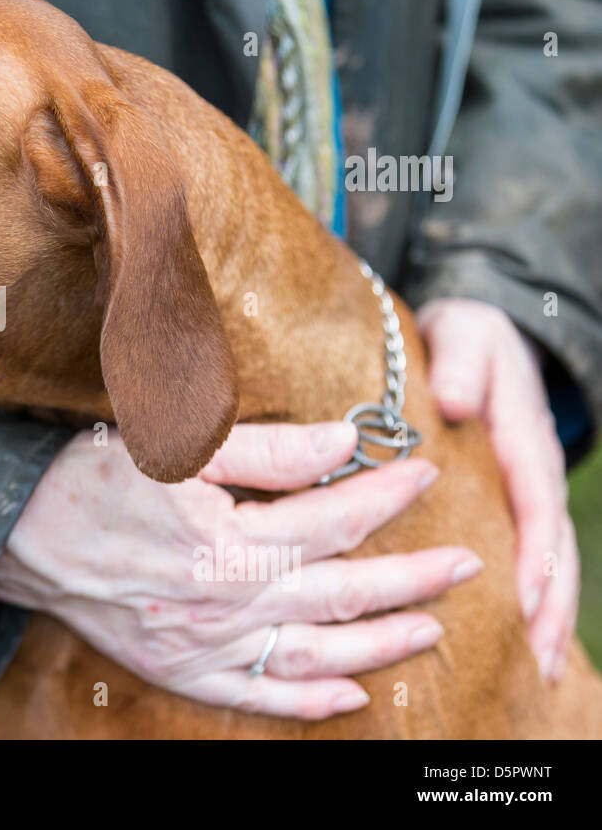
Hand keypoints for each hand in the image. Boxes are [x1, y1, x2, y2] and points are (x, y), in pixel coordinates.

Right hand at [0, 423, 482, 719]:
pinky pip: (258, 698)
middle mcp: (224, 603)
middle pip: (341, 593)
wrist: (14, 536)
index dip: (385, 497)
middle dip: (412, 578)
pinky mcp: (180, 670)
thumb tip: (344, 445)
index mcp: (226, 541)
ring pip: (316, 654)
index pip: (332, 518)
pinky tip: (350, 694)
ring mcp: (204, 647)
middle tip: (464, 563)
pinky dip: (310, 702)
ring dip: (380, 644)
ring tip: (430, 629)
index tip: (423, 474)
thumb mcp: (175, 446)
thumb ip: (266, 450)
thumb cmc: (91, 478)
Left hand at [418, 297, 576, 681]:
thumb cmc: (463, 336)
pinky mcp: (514, 500)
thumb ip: (459, 362)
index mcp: (522, 438)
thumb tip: (451, 399)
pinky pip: (531, 554)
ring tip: (535, 673)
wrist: (475, 331)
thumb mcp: (462, 334)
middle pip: (553, 548)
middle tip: (535, 665)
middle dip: (548, 608)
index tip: (521, 602)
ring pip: (550, 560)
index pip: (534, 505)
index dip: (532, 556)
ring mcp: (529, 490)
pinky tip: (519, 641)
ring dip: (545, 616)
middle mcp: (534, 471)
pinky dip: (533, 599)